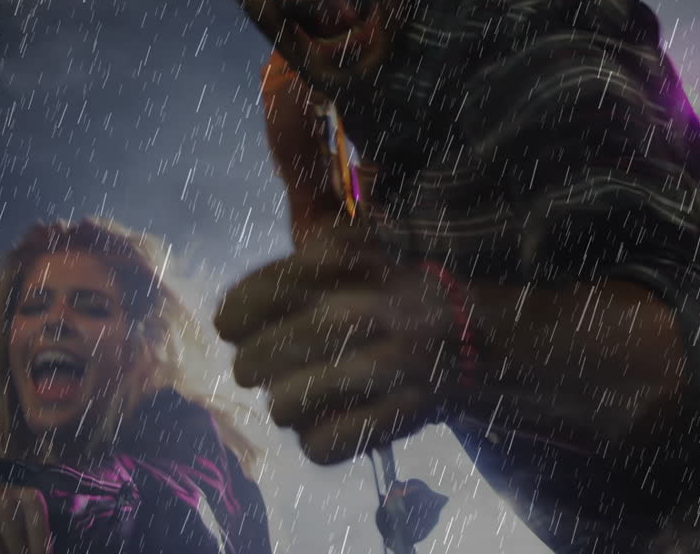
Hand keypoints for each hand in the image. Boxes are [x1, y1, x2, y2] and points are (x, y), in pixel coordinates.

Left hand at [217, 229, 458, 464]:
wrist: (472, 334)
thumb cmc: (391, 292)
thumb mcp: (351, 254)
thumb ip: (290, 272)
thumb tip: (227, 318)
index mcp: (342, 268)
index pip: (251, 301)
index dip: (233, 319)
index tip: (233, 328)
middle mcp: (361, 313)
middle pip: (255, 362)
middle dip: (251, 367)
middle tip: (259, 369)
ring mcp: (385, 366)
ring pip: (283, 407)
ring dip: (284, 405)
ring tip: (300, 394)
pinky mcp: (401, 414)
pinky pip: (321, 445)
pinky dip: (317, 438)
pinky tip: (328, 421)